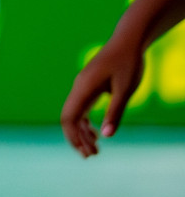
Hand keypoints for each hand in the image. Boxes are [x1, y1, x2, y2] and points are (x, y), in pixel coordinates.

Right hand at [61, 38, 144, 156]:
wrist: (128, 41)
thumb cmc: (128, 63)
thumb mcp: (125, 90)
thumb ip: (114, 113)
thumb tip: (106, 136)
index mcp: (84, 88)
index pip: (69, 117)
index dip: (73, 137)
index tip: (86, 152)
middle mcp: (79, 88)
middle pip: (69, 118)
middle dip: (77, 138)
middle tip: (92, 156)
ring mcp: (82, 86)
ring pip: (74, 113)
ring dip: (81, 132)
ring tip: (95, 148)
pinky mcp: (89, 86)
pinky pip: (81, 107)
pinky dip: (85, 122)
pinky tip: (95, 132)